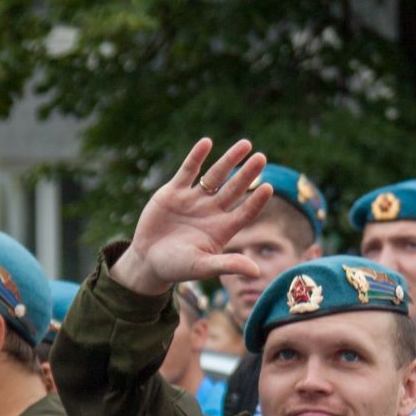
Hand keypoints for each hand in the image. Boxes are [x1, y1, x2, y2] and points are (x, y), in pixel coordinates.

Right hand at [110, 138, 274, 295]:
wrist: (147, 260)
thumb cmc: (176, 268)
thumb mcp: (202, 267)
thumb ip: (228, 265)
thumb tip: (257, 272)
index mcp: (222, 229)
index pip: (245, 212)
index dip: (257, 201)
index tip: (269, 187)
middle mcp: (211, 211)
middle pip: (234, 189)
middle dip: (247, 174)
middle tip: (261, 158)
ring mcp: (194, 199)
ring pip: (215, 176)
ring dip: (229, 160)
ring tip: (246, 144)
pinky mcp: (174, 192)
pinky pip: (188, 170)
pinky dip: (197, 157)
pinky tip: (207, 143)